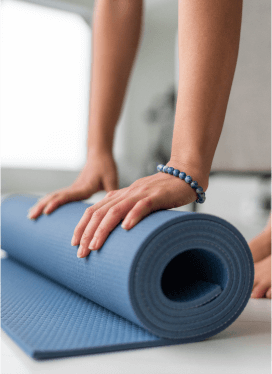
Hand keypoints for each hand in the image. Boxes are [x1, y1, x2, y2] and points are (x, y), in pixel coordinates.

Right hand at [27, 151, 117, 218]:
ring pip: (53, 196)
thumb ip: (113, 192)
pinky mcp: (73, 189)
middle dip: (42, 206)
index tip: (47, 211)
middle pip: (55, 197)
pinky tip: (41, 207)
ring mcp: (72, 188)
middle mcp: (75, 188)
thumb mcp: (112, 179)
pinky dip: (47, 201)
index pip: (67, 196)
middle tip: (31, 217)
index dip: (57, 203)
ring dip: (41, 204)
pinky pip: (57, 196)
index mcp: (84, 187)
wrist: (99, 154)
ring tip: (30, 215)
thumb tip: (116, 207)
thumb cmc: (106, 166)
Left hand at [72, 163, 207, 257]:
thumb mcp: (138, 201)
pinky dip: (133, 216)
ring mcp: (140, 194)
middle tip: (80, 252)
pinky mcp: (156, 196)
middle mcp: (126, 194)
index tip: (74, 244)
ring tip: (95, 246)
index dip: (82, 227)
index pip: (93, 210)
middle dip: (87, 233)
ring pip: (116, 211)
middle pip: (100, 212)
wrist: (184, 175)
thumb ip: (126, 211)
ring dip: (103, 229)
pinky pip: (142, 206)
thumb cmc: (161, 192)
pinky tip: (126, 228)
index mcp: (119, 196)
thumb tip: (116, 230)